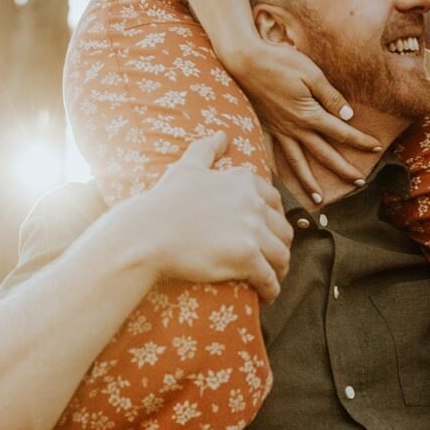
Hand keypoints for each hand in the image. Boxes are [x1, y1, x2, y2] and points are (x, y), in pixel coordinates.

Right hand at [137, 132, 294, 303]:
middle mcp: (252, 203)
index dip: (272, 219)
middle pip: (283, 229)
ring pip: (282, 255)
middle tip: (270, 259)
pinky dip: (272, 289)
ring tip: (271, 279)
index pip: (274, 201)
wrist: (146, 235)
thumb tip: (222, 133)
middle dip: (280, 245)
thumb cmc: (163, 203)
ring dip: (280, 269)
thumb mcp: (186, 168)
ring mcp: (251, 230)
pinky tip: (266, 296)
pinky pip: (270, 278)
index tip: (265, 232)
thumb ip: (207, 149)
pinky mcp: (246, 258)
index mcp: (243, 182)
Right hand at [231, 40, 380, 203]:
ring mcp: (278, 131)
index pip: (341, 132)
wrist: (245, 61)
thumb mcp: (311, 74)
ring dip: (309, 182)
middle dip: (343, 169)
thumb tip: (347, 116)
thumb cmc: (279, 62)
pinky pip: (271, 155)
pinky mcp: (264, 128)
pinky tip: (277, 183)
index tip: (377, 148)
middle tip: (359, 183)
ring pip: (297, 162)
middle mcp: (295, 128)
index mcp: (309, 114)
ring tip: (319, 200)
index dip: (360, 141)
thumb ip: (330, 97)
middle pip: (324, 154)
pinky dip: (275, 171)